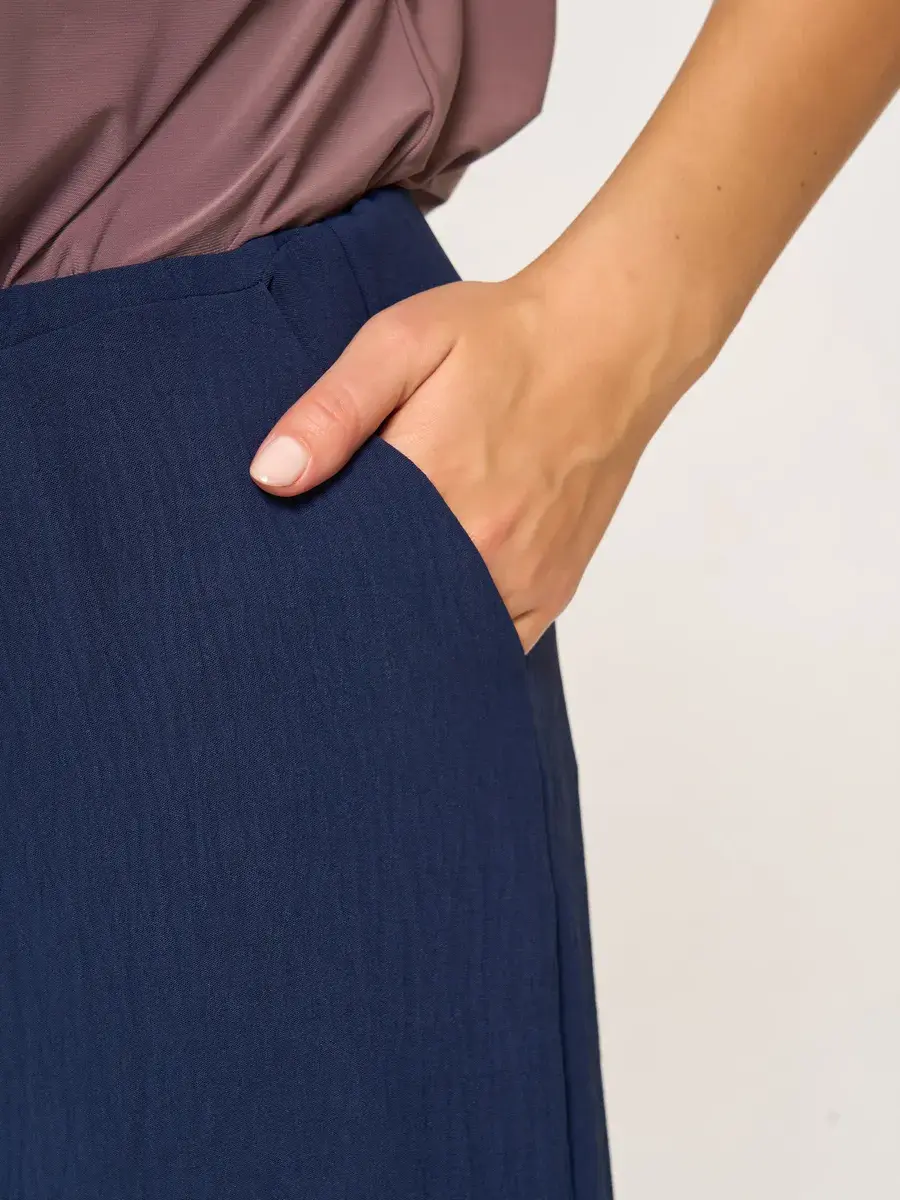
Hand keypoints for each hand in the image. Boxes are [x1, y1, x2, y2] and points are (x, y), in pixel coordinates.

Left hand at [248, 241, 709, 652]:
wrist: (610, 342)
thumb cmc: (503, 337)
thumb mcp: (401, 343)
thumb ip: (333, 410)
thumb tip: (271, 476)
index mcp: (435, 485)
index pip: (344, 566)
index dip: (311, 576)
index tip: (286, 572)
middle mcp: (485, 546)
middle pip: (392, 611)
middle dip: (354, 610)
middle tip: (325, 592)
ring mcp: (524, 576)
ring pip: (444, 638)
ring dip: (406, 630)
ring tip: (375, 605)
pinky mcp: (552, 589)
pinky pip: (495, 643)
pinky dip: (459, 638)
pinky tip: (432, 614)